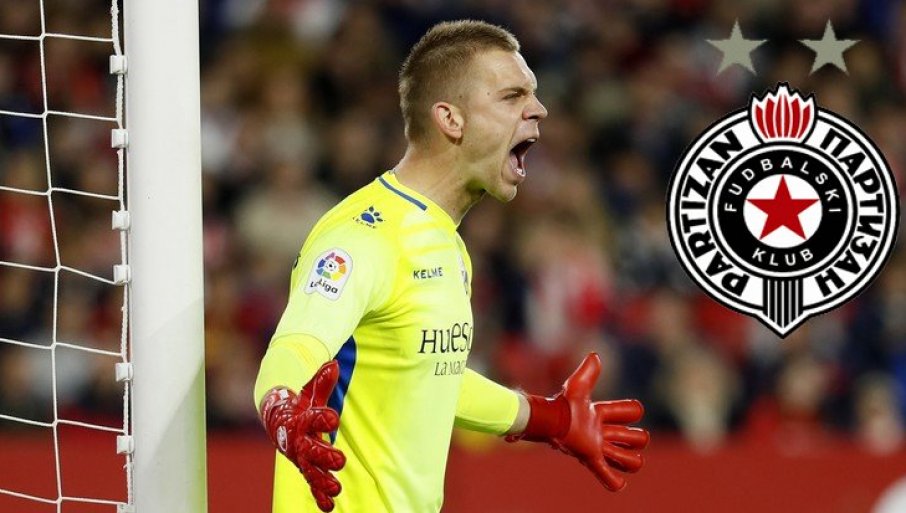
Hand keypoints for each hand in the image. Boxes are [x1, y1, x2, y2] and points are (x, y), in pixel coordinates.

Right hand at [260, 361, 345, 511]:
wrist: (278, 419)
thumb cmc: (299, 403)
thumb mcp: (310, 391)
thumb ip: (322, 381)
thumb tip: (333, 365)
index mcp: (301, 419)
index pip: (312, 418)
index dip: (322, 418)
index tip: (334, 419)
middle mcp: (299, 440)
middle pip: (310, 449)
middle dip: (324, 456)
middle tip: (340, 460)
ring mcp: (301, 456)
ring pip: (310, 470)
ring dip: (322, 480)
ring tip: (336, 489)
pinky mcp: (305, 466)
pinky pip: (310, 483)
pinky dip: (318, 496)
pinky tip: (329, 507)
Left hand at [507, 353, 648, 490]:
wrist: (549, 423)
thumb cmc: (562, 404)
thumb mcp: (577, 387)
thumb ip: (587, 372)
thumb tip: (595, 355)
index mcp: (602, 414)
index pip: (632, 412)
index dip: (631, 411)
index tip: (619, 409)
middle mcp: (603, 432)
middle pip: (637, 439)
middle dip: (635, 439)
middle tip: (614, 435)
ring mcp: (599, 448)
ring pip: (630, 460)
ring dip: (628, 460)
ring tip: (613, 454)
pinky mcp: (592, 459)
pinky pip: (609, 478)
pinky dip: (614, 481)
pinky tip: (615, 481)